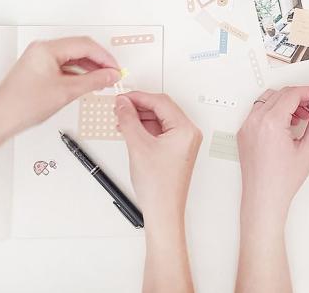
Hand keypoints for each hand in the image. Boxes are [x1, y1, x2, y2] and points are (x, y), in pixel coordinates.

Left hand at [0, 37, 120, 141]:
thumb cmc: (21, 106)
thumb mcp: (65, 92)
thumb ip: (92, 81)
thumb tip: (109, 75)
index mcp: (46, 48)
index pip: (84, 45)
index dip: (104, 57)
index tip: (115, 69)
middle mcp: (42, 49)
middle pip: (79, 48)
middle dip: (98, 61)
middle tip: (112, 74)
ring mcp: (39, 59)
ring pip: (72, 58)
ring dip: (88, 68)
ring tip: (102, 80)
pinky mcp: (38, 69)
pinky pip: (63, 66)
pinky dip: (77, 73)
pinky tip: (86, 83)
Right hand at [115, 92, 201, 224]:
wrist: (163, 212)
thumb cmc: (158, 186)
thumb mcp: (138, 146)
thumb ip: (129, 120)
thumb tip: (123, 104)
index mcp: (185, 129)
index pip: (161, 102)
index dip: (139, 97)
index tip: (122, 98)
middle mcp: (188, 134)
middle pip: (161, 109)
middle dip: (139, 107)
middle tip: (120, 107)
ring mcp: (183, 142)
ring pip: (159, 120)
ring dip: (140, 118)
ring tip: (122, 119)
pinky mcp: (176, 150)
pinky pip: (159, 131)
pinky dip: (144, 129)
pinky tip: (130, 130)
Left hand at [237, 86, 308, 222]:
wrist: (264, 197)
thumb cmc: (282, 180)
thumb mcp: (308, 149)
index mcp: (271, 123)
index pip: (291, 94)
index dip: (308, 92)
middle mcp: (255, 121)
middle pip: (280, 94)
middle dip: (298, 98)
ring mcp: (246, 126)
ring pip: (267, 100)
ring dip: (284, 103)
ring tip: (299, 119)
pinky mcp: (243, 132)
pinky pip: (257, 111)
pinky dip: (272, 112)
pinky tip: (284, 126)